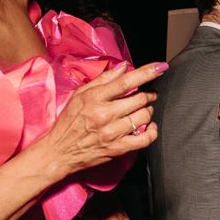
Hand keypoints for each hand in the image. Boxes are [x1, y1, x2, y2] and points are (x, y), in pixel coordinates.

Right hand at [43, 61, 167, 180]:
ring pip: (144, 116)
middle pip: (140, 99)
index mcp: (94, 98)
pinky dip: (152, 131)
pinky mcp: (118, 149)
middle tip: (147, 95)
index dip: (147, 72)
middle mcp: (104, 115)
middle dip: (149, 94)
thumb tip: (124, 66)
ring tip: (143, 110)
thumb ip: (103, 79)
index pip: (126, 82)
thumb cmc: (69, 121)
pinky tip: (149, 127)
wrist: (59, 152)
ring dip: (149, 111)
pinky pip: (145, 139)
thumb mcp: (79, 95)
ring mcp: (112, 133)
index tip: (161, 67)